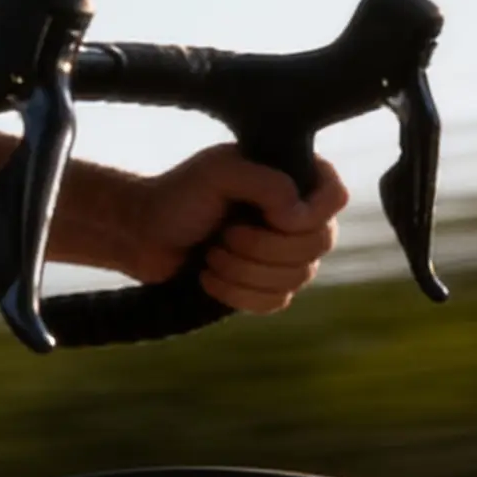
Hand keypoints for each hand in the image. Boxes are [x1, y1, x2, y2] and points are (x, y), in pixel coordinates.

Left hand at [116, 144, 351, 313]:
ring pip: (299, 278)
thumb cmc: (178, 197)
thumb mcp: (218, 173)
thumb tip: (297, 214)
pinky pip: (276, 302)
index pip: (335, 197)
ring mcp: (283, 253)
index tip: (271, 215)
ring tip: (211, 255)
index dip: (309, 215)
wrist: (142, 236)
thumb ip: (263, 181)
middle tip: (224, 234)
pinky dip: (239, 295)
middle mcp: (295, 215)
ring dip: (245, 271)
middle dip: (264, 247)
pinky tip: (210, 278)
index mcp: (291, 178)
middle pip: (320, 244)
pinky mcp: (265, 286)